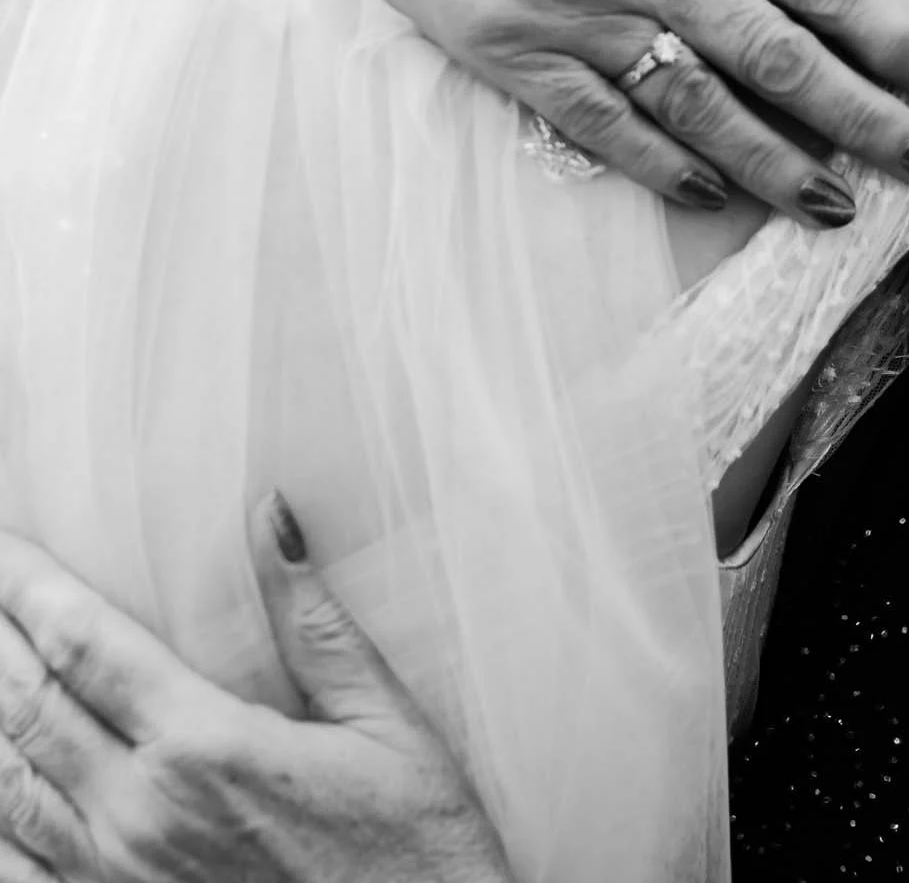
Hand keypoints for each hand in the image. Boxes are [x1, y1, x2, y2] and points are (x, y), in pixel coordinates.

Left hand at [0, 502, 506, 882]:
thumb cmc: (415, 852)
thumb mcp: (384, 722)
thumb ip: (315, 619)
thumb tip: (273, 516)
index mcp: (206, 747)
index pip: (86, 646)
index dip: (29, 586)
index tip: (4, 540)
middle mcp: (143, 817)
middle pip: (27, 707)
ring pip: (7, 790)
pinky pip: (17, 877)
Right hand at [207, 0, 908, 225]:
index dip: (895, 35)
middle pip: (781, 59)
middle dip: (869, 122)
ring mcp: (580, 11)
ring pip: (701, 108)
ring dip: (776, 164)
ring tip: (833, 206)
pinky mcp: (514, 48)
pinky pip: (601, 124)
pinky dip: (659, 164)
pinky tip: (708, 191)